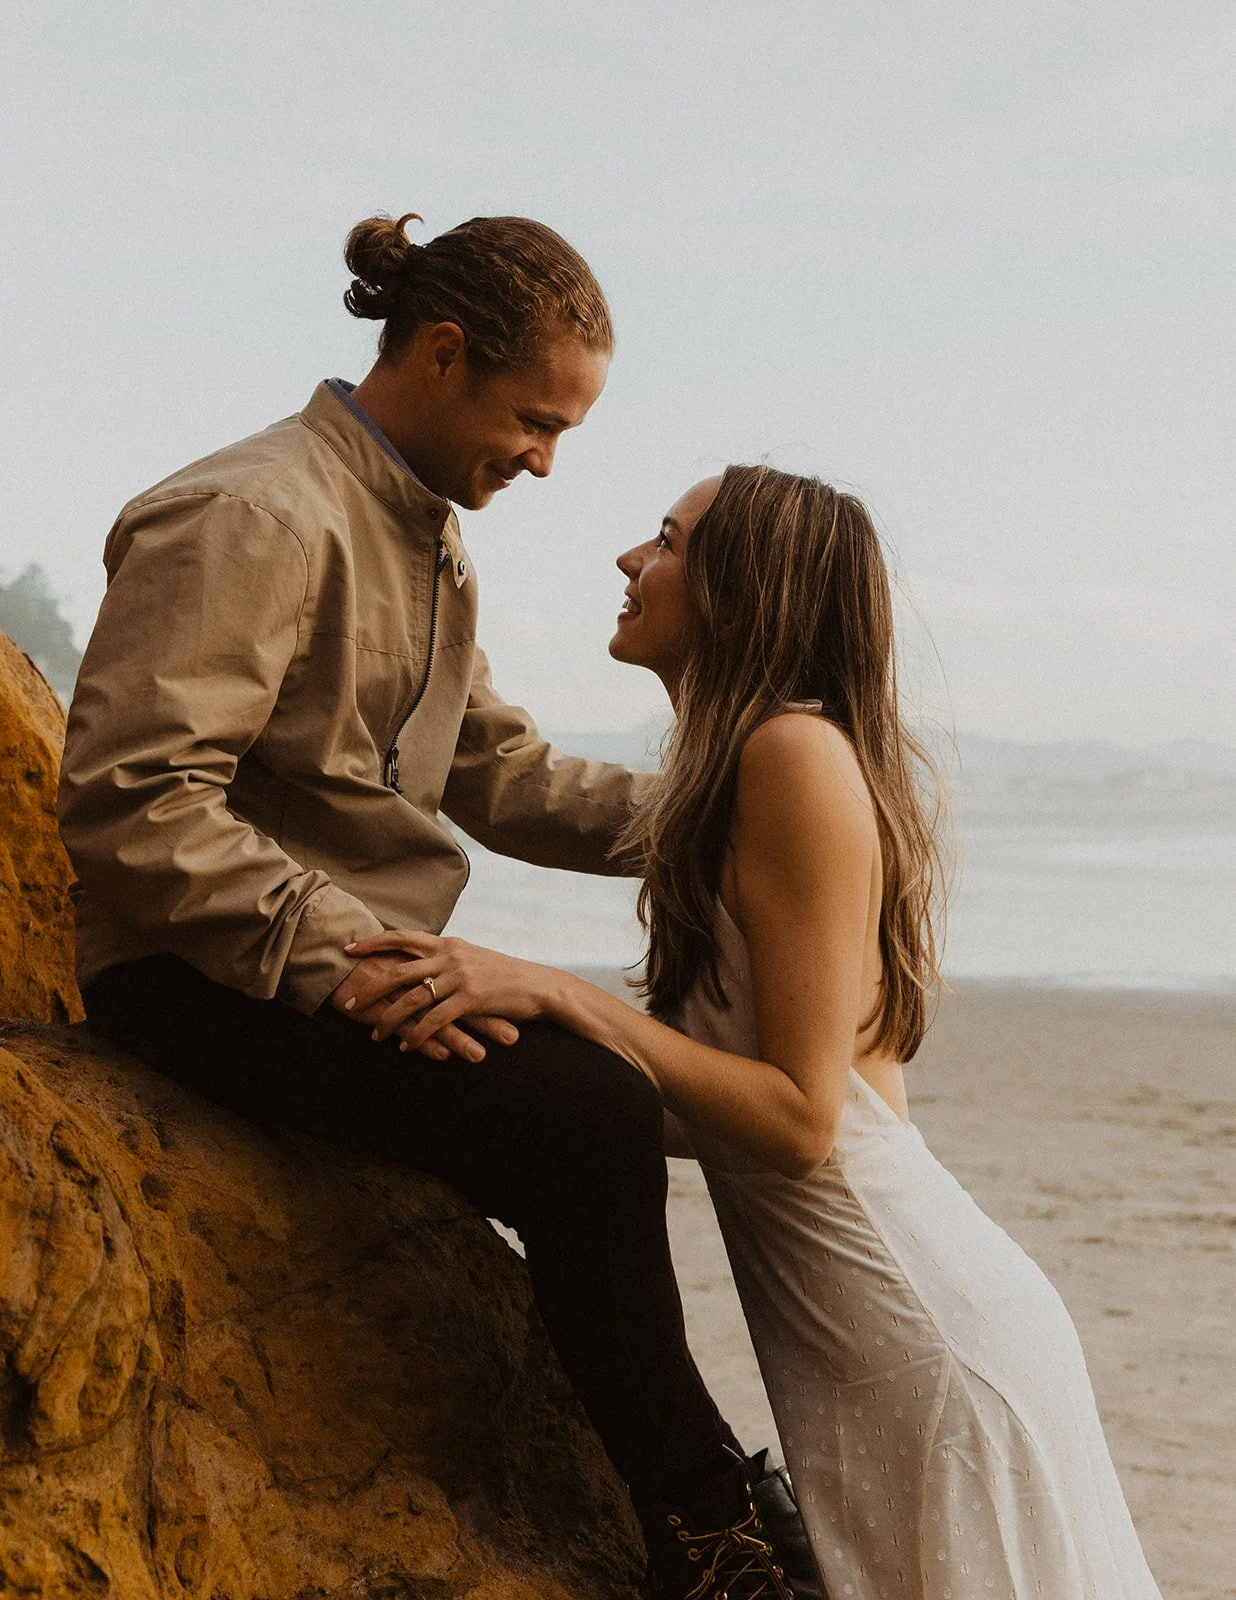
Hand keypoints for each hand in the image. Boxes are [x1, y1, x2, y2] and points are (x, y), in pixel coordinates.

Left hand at [342, 931, 555, 1054]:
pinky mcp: (470, 999)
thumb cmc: (504, 974)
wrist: (537, 986)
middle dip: (370, 988)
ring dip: (389, 1019)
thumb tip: (423, 962)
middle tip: (349, 1003)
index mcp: (447, 943)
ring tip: (375, 1035)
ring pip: (412, 999)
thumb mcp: (472, 957)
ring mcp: (459, 976)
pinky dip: (416, 1036)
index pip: (402, 937)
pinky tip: (405, 1047)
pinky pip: (434, 1020)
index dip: (373, 943)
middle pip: (398, 970)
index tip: (350, 949)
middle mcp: (449, 956)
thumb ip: (446, 958)